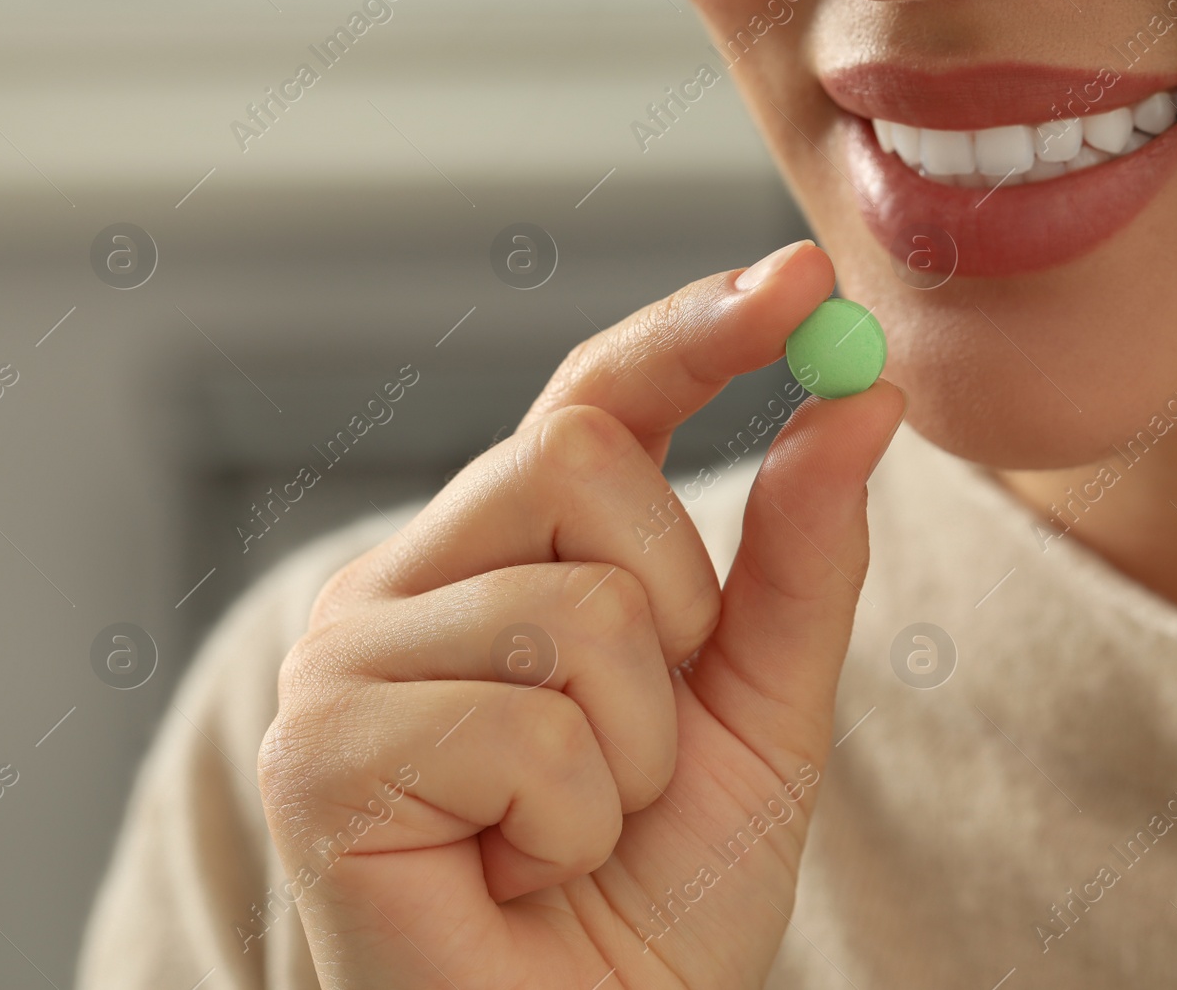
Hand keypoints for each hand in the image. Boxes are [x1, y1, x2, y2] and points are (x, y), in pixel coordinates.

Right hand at [256, 241, 905, 988]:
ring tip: (576, 826)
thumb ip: (798, 560)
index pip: (590, 398)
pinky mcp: (317, 753)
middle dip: (676, 612)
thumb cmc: (651, 896)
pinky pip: (526, 723)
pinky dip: (577, 820)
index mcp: (497, 557)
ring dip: (633, 748)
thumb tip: (859, 399)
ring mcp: (345, 660)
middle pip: (577, 457)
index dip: (690, 332)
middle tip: (645, 738)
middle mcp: (403, 581)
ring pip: (572, 605)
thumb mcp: (759, 712)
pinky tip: (520, 871)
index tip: (797, 280)